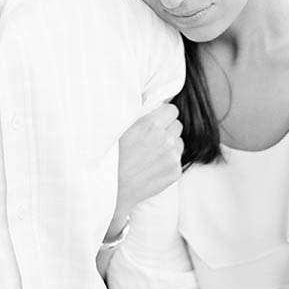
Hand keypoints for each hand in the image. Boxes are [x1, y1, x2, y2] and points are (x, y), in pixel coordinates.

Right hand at [115, 103, 182, 219]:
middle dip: (166, 128)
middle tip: (151, 137)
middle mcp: (165, 139)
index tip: (154, 120)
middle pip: (177, 125)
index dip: (163, 114)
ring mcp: (172, 156)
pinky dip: (168, 159)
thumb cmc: (109, 156)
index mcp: (151, 124)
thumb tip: (146, 99)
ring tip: (151, 152)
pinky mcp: (175, 172)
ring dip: (170, 143)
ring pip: (179, 141)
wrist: (112, 189)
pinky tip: (153, 164)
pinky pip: (177, 158)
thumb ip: (136, 113)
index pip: (172, 109)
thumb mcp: (117, 128)